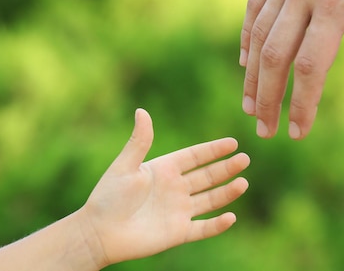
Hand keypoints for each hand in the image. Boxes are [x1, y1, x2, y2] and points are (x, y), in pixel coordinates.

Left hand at [78, 109, 249, 267]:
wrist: (98, 232)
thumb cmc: (108, 197)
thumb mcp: (125, 166)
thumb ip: (139, 141)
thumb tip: (142, 111)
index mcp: (164, 170)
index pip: (195, 157)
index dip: (213, 150)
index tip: (232, 142)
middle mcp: (175, 189)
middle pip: (207, 176)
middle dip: (226, 168)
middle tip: (245, 159)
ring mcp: (178, 211)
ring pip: (210, 200)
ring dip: (227, 192)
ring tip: (243, 183)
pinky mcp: (178, 232)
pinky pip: (203, 228)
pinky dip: (217, 225)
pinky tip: (231, 217)